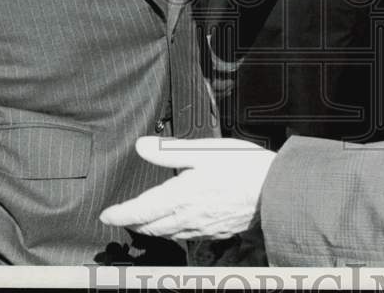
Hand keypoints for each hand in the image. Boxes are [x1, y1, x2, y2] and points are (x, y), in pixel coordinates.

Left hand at [99, 137, 275, 239]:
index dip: (121, 213)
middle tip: (122, 218)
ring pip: (169, 234)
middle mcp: (188, 217)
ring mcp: (203, 228)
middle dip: (134, 223)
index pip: (141, 210)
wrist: (276, 190)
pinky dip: (174, 231)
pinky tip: (178, 224)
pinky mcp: (217, 231)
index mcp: (181, 196)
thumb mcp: (204, 150)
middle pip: (151, 227)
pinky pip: (187, 236)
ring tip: (144, 223)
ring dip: (152, 229)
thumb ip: (169, 151)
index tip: (107, 214)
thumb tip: (142, 147)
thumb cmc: (243, 167)